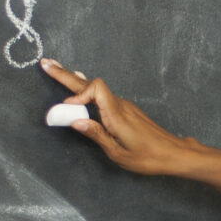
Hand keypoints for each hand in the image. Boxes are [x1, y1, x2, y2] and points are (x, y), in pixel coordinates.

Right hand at [41, 58, 206, 176]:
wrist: (174, 153)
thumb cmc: (148, 157)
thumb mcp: (119, 153)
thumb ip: (96, 135)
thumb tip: (75, 121)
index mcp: (116, 114)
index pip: (95, 88)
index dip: (78, 93)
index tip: (68, 107)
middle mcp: (120, 105)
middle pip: (90, 85)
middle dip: (66, 75)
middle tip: (46, 64)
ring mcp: (124, 106)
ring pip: (95, 90)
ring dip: (75, 82)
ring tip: (56, 71)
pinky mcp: (126, 110)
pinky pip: (102, 96)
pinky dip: (86, 91)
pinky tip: (79, 88)